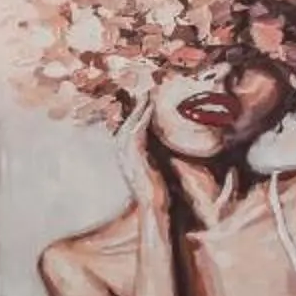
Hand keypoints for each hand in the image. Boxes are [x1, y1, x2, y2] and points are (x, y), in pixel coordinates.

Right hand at [114, 100, 168, 219]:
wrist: (155, 207)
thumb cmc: (160, 191)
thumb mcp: (159, 169)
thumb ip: (161, 155)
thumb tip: (172, 145)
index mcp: (130, 155)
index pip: (132, 128)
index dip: (140, 112)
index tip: (149, 98)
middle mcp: (124, 153)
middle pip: (128, 121)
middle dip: (136, 105)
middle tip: (146, 89)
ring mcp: (126, 154)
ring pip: (131, 123)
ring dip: (139, 107)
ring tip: (148, 92)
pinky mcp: (133, 156)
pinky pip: (136, 131)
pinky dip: (142, 117)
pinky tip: (150, 106)